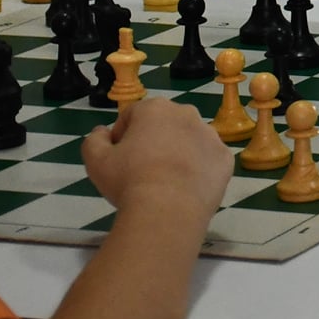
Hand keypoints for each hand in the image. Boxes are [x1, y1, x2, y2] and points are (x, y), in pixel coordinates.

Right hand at [82, 98, 232, 218]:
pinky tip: (184, 188)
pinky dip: (197, 170)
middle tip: (140, 170)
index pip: (132, 116)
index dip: (121, 136)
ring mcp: (211, 136)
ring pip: (188, 141)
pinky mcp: (225, 158)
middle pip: (163, 125)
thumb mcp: (96, 160)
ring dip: (177, 153)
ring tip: (164, 182)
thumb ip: (94, 140)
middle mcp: (187, 114)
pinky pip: (207, 160)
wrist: (167, 210)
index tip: (118, 158)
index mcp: (155, 109)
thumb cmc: (129, 180)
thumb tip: (102, 132)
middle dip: (152, 141)